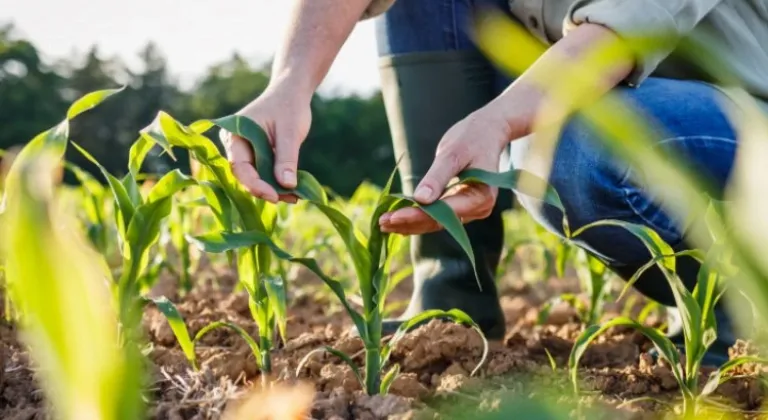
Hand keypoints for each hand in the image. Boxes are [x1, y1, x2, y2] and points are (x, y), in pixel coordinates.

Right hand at [219, 82, 311, 203]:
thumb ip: (286, 158)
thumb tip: (287, 186)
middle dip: (266, 189)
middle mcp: (235, 145)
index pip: (239, 166)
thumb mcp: (290, 132)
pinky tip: (292, 190)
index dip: (255, 184)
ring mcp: (244, 151)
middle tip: (289, 198)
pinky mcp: (256, 156)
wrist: (291, 93)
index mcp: (235, 134)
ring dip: (273, 188)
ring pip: (255, 177)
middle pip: (245, 175)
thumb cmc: (289, 107)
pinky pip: (263, 173)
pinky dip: (276, 182)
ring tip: (294, 197)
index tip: (274, 196)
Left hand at [379, 105, 511, 234]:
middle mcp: (478, 209)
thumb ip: (438, 176)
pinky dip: (417, 217)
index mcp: (481, 196)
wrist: (486, 132)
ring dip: (409, 224)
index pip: (444, 212)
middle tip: (381, 222)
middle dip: (409, 222)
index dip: (417, 215)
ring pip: (436, 223)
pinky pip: (437, 216)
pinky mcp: (460, 207)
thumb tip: (421, 200)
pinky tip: (397, 220)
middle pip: (438, 222)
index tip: (393, 216)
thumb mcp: (453, 153)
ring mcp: (470, 210)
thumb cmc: (472, 138)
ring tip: (383, 223)